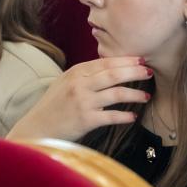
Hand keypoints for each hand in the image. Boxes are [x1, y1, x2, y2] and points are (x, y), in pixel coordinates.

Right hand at [7, 56, 152, 141]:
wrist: (38, 127)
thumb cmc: (53, 105)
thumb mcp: (65, 82)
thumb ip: (85, 75)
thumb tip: (111, 67)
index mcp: (76, 72)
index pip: (106, 62)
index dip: (126, 60)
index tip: (141, 59)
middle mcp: (79, 85)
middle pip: (113, 74)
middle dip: (134, 72)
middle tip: (149, 71)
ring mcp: (83, 102)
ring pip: (116, 94)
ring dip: (134, 94)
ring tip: (146, 96)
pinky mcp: (85, 120)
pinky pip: (111, 116)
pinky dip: (124, 116)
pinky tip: (133, 116)